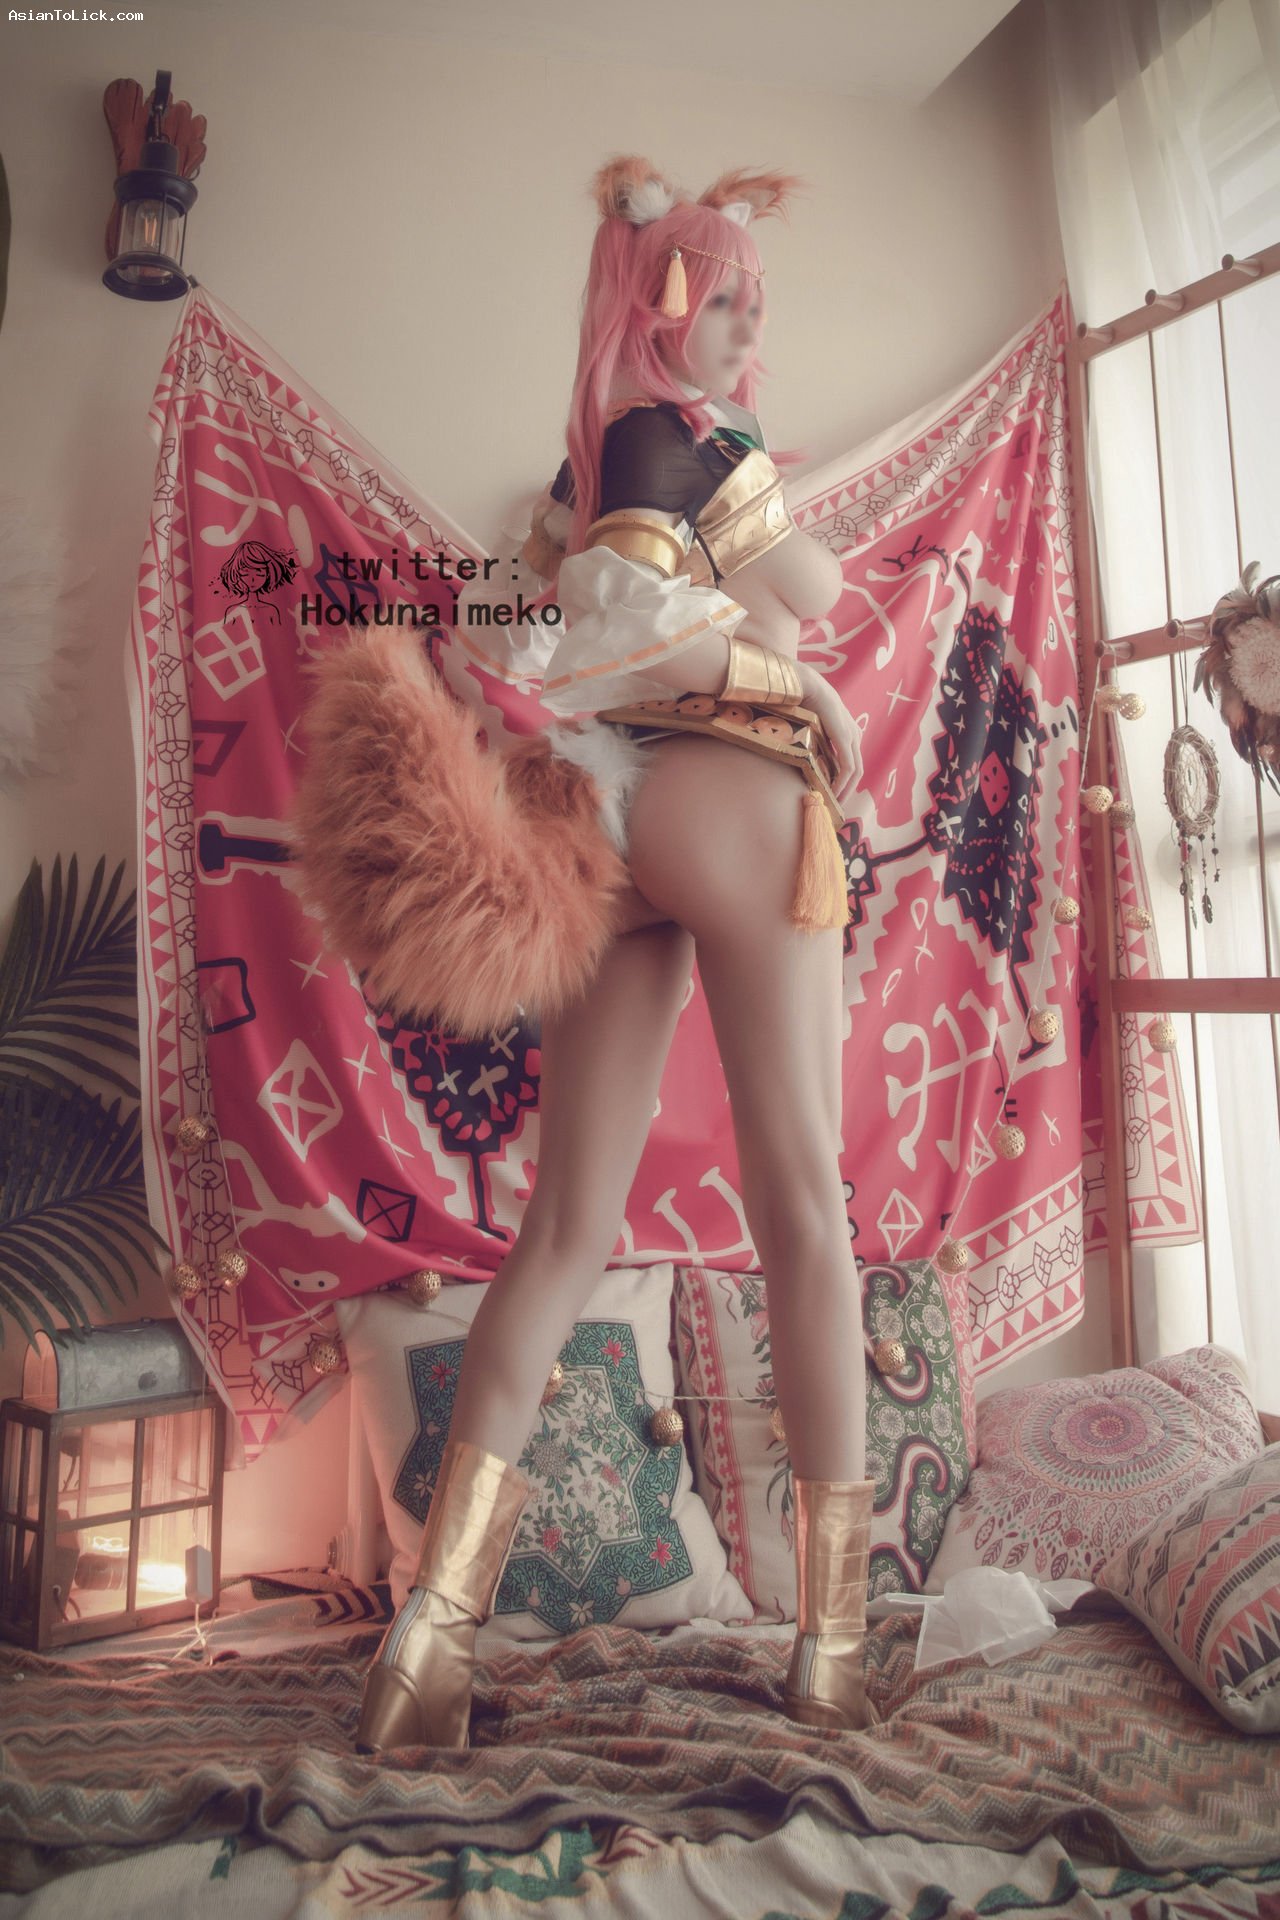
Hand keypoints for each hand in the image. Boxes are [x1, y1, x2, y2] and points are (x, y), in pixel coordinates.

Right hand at [795, 661, 862, 806]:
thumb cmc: (802, 700)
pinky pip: (848, 767)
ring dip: (845, 790)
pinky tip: (832, 792)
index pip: (851, 762)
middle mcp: (854, 734)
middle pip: (857, 771)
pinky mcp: (845, 737)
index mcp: (847, 731)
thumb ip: (812, 741)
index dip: (845, 781)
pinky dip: (842, 782)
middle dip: (847, 790)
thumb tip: (801, 758)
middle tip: (835, 806)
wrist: (805, 683)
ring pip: (855, 772)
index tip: (833, 795)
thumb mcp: (810, 725)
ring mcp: (852, 736)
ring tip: (833, 803)